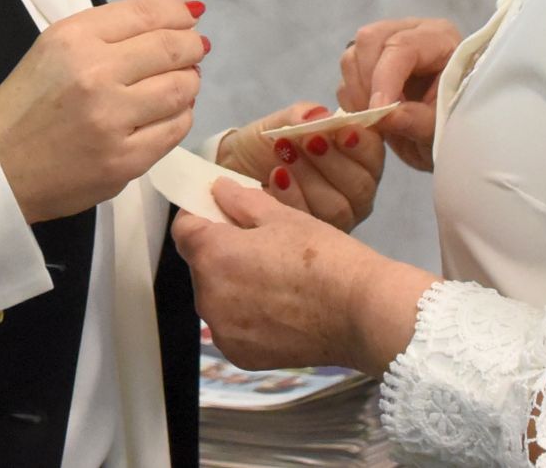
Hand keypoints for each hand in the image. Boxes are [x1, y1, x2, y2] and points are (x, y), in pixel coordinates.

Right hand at [0, 0, 204, 223]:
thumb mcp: (54, 48)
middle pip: (171, 49)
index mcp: (73, 39)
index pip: (144, 14)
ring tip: (180, 82)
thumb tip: (179, 19)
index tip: (190, 17)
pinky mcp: (125, 160)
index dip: (177, 13)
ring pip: (181, 88)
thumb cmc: (28, 103)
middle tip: (194, 51)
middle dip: (192, 46)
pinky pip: (175, 128)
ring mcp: (112, 120)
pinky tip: (167, 113)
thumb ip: (109, 31)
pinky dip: (180, 116)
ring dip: (189, 81)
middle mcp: (95, 74)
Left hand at [172, 181, 436, 374]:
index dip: (202, 215)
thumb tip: (218, 190)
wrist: (362, 313)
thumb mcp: (283, 217)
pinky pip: (231, 326)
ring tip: (276, 279)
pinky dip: (246, 316)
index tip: (223, 214)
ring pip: (216, 297)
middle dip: (222, 252)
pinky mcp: (240, 355)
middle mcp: (207, 296)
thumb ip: (241, 201)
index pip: (183, 228)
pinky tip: (280, 308)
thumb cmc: (326, 259)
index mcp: (212, 254)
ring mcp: (222, 331)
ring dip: (233, 285)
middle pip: (200, 264)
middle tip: (263, 246)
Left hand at [216, 103, 385, 231]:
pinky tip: (276, 179)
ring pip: (337, 208)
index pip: (374, 155)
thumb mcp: (282, 122)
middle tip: (307, 141)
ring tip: (284, 155)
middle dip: (333, 162)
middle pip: (361, 186)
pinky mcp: (311, 239)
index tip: (341, 132)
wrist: (232, 171)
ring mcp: (335, 219)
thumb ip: (302, 116)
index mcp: (356, 158)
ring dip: (310, 179)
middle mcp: (353, 192)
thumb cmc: (266, 144)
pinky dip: (292, 198)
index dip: (362, 144)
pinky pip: (310, 224)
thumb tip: (318, 116)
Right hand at [336, 17, 461, 171]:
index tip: (378, 113)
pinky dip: (352, 99)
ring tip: (378, 119)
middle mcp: (411, 32)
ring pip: (352, 55)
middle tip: (378, 117)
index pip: (402, 47)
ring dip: (357, 91)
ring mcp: (387, 44)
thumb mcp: (444, 127)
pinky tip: (372, 117)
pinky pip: (347, 75)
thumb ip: (418, 120)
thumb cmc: (456, 125)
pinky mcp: (370, 63)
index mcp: (439, 38)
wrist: (453, 136)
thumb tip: (385, 115)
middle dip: (367, 81)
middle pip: (369, 40)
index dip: (385, 79)